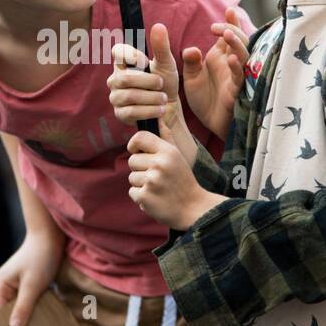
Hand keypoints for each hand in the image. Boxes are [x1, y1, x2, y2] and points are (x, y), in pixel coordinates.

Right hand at [0, 231, 64, 325]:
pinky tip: (42, 320)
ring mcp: (13, 287)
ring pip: (18, 310)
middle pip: (7, 314)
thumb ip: (23, 307)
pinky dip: (34, 310)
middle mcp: (2, 287)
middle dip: (18, 325)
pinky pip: (26, 303)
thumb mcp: (33, 284)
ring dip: (28, 317)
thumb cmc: (41, 257)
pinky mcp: (24, 286)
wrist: (50, 236)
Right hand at [108, 23, 196, 165]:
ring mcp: (116, 97)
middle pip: (125, 78)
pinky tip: (160, 109)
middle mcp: (115, 79)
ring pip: (129, 95)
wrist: (170, 110)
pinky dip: (149, 110)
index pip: (117, 51)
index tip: (146, 61)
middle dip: (148, 82)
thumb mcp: (167, 64)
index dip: (131, 55)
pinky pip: (131, 112)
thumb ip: (162, 47)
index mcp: (124, 63)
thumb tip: (158, 25)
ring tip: (163, 98)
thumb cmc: (166, 84)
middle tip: (162, 84)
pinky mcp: (120, 114)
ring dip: (151, 97)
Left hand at [126, 117, 225, 231]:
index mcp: (168, 152)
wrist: (194, 209)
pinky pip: (132, 192)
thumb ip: (166, 136)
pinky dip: (141, 197)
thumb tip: (158, 116)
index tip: (137, 151)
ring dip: (141, 184)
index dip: (134, 144)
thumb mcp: (178, 156)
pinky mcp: (145, 197)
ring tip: (158, 188)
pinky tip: (156, 198)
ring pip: (131, 177)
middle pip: (132, 160)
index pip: (139, 137)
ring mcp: (152, 181)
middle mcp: (159, 164)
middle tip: (157, 177)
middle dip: (140, 169)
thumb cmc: (183, 180)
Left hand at [181, 7, 248, 139]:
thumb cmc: (204, 100)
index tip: (229, 10)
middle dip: (231, 30)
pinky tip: (232, 59)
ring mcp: (236, 76)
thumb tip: (191, 49)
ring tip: (227, 35)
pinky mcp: (238, 90)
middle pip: (239, 40)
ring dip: (237, 44)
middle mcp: (231, 63)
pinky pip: (241, 77)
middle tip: (216, 28)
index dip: (231, 22)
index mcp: (220, 57)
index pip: (228, 35)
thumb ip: (190, 63)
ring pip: (244, 55)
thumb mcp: (191, 78)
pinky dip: (238, 67)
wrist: (209, 124)